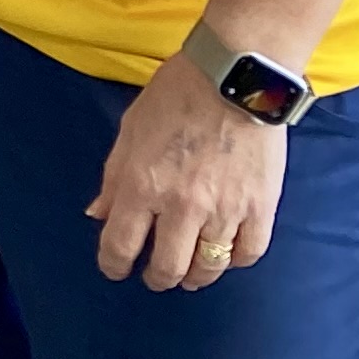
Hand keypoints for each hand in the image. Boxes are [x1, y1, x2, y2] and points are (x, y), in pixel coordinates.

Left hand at [89, 60, 286, 288]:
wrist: (234, 80)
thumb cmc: (175, 97)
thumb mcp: (130, 131)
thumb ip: (113, 178)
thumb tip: (98, 215)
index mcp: (142, 185)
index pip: (120, 244)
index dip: (113, 265)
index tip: (115, 270)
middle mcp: (181, 206)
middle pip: (167, 267)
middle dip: (157, 279)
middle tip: (155, 277)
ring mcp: (224, 210)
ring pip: (208, 267)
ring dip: (195, 277)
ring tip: (190, 275)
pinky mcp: (260, 208)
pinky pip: (248, 253)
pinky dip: (234, 261)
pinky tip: (225, 256)